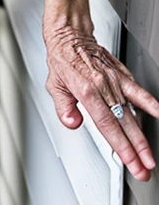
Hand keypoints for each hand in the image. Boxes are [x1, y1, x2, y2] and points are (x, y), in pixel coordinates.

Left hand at [44, 24, 158, 181]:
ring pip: (133, 112)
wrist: (71, 36)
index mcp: (86, 90)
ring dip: (142, 136)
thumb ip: (63, 108)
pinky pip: (138, 90)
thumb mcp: (54, 85)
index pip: (107, 125)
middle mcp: (103, 85)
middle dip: (136, 150)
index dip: (121, 146)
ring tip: (149, 155)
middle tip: (145, 169)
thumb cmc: (63, 60)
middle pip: (123, 124)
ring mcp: (115, 80)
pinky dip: (150, 103)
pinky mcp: (122, 74)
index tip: (130, 162)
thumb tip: (72, 123)